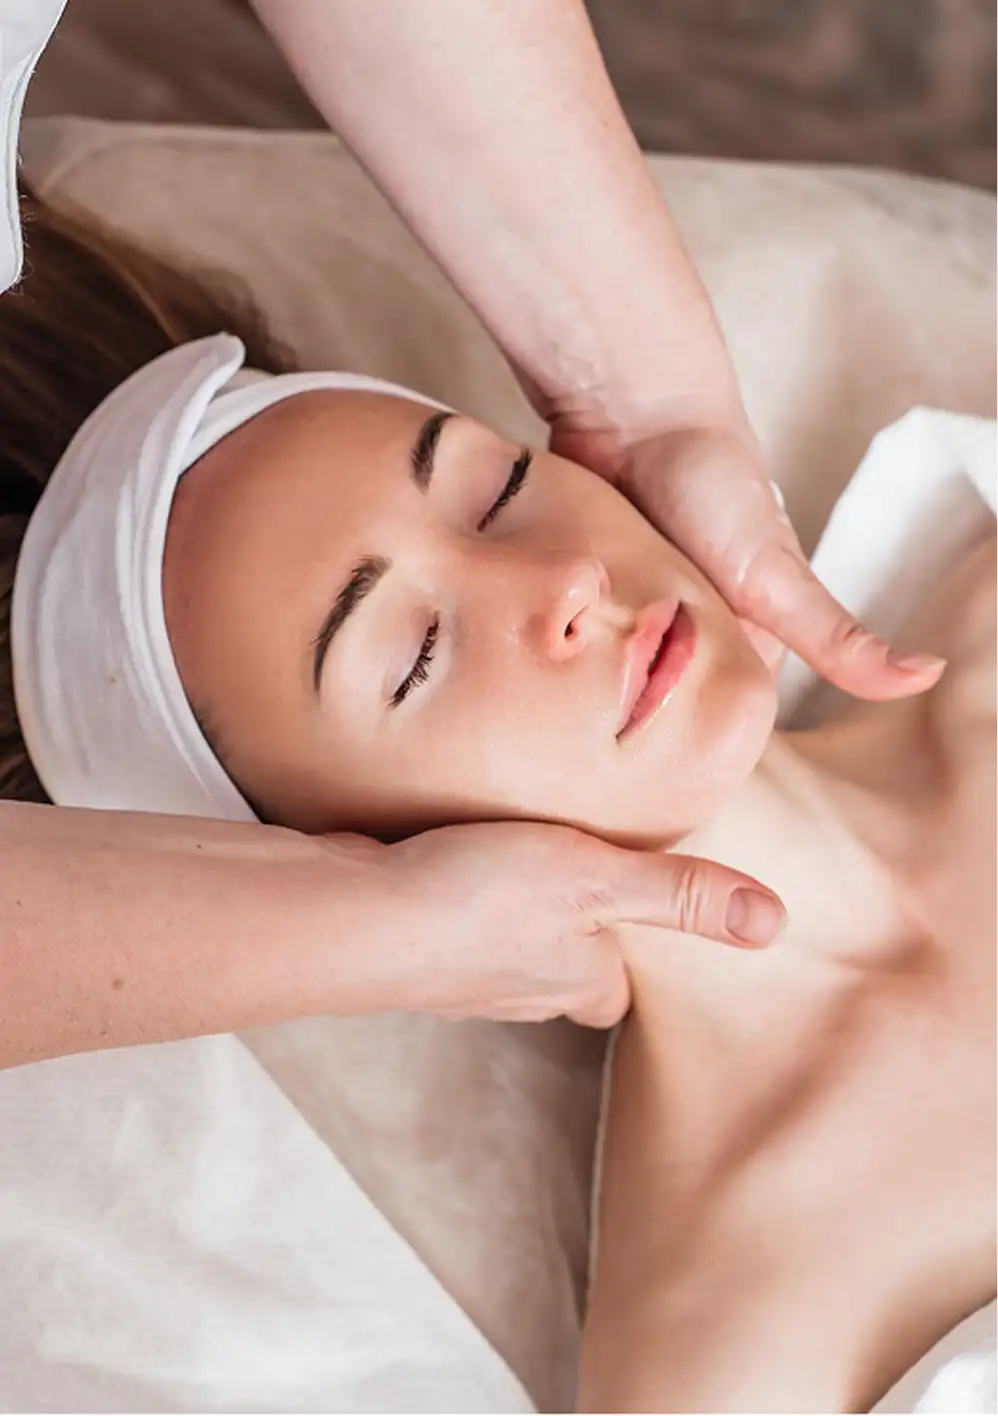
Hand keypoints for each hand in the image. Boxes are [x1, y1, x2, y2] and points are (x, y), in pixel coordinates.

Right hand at [353, 820, 784, 1027]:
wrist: (354, 917)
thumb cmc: (480, 899)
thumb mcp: (597, 878)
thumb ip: (679, 893)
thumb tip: (775, 923)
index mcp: (580, 980)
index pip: (620, 989)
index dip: (634, 957)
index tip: (642, 919)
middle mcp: (522, 989)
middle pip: (565, 972)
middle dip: (576, 940)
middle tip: (585, 885)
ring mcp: (461, 974)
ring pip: (506, 950)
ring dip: (517, 918)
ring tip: (524, 863)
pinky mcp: (413, 943)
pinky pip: (452, 926)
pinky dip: (460, 900)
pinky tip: (452, 859)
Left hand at [549, 418, 945, 700]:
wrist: (635, 413)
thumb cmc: (716, 489)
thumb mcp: (778, 581)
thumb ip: (838, 639)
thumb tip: (932, 676)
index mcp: (749, 632)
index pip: (724, 707)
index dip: (694, 712)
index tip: (669, 705)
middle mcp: (694, 620)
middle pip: (663, 689)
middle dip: (639, 686)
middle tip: (619, 667)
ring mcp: (638, 599)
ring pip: (614, 663)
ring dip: (599, 660)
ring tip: (582, 650)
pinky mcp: (590, 578)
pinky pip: (572, 623)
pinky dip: (565, 625)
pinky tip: (552, 628)